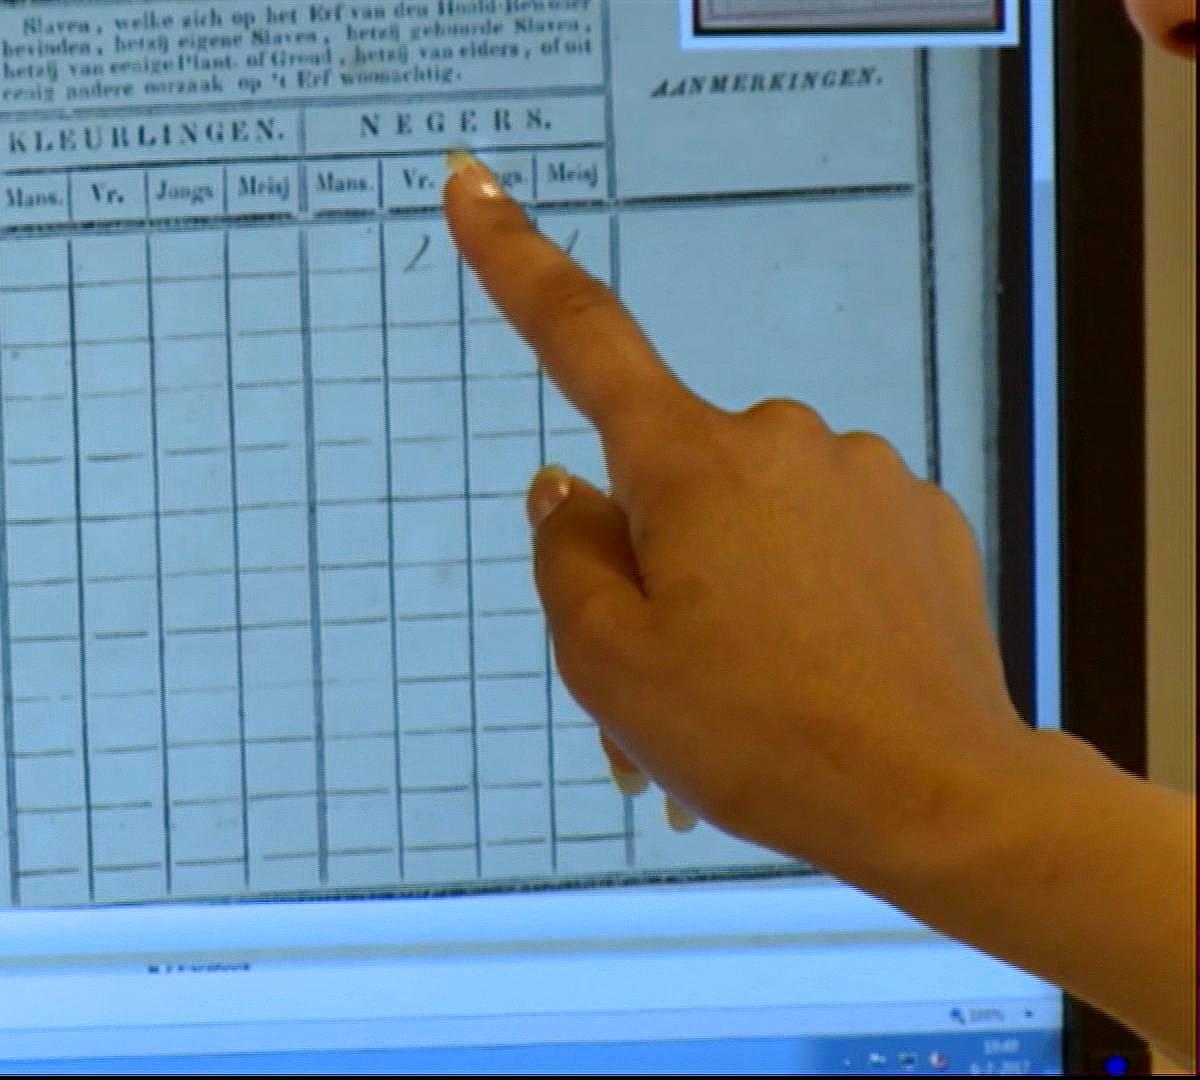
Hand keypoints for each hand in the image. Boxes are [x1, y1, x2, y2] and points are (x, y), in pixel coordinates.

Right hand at [442, 152, 1039, 883]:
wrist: (941, 798)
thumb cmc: (761, 737)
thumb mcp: (608, 664)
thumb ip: (565, 557)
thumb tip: (566, 491)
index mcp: (690, 464)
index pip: (580, 338)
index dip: (512, 261)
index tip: (470, 187)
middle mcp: (780, 441)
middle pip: (668, 483)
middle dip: (652, 564)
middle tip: (665, 680)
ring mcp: (862, 475)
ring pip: (749, 524)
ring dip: (728, 597)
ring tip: (746, 705)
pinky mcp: (920, 520)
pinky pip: (823, 544)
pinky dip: (800, 605)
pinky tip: (811, 684)